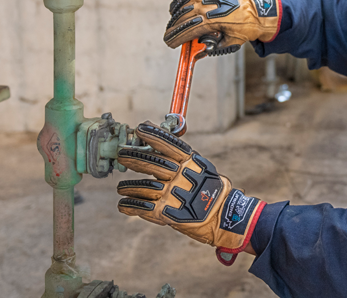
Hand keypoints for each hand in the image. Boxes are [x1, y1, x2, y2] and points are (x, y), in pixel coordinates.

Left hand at [116, 122, 264, 264]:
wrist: (225, 218)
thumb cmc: (214, 193)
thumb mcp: (203, 170)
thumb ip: (184, 160)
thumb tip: (166, 145)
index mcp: (192, 164)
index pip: (170, 145)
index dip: (155, 135)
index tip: (141, 128)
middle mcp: (181, 177)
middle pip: (153, 163)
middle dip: (134, 157)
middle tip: (121, 154)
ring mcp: (173, 195)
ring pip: (144, 186)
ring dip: (129, 186)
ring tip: (120, 187)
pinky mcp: (167, 213)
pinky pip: (142, 207)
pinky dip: (130, 206)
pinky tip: (123, 205)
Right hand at [164, 0, 280, 48]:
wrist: (258, 9)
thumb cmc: (246, 27)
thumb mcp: (231, 42)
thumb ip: (214, 47)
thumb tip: (200, 50)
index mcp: (211, 20)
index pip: (187, 31)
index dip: (176, 38)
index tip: (169, 43)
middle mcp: (206, 5)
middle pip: (182, 18)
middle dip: (174, 28)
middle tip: (169, 36)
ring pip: (184, 4)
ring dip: (175, 15)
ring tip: (172, 23)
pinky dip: (181, 0)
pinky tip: (176, 7)